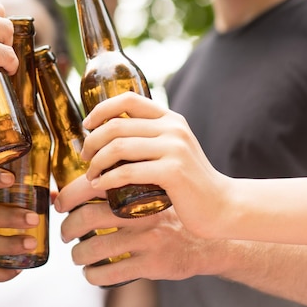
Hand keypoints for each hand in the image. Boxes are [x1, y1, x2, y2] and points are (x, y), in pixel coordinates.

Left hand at [57, 91, 229, 239]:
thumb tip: (108, 135)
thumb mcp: (173, 150)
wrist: (221, 206)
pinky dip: (108, 179)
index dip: (101, 110)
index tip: (86, 127)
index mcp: (170, 119)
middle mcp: (173, 128)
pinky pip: (128, 171)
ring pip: (118, 147)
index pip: (128, 100)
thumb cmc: (189, 182)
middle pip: (116, 125)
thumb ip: (150, 138)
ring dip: (96, 162)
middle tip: (85, 159)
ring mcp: (174, 148)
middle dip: (92, 142)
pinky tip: (100, 186)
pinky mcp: (173, 172)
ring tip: (90, 176)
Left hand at [60, 198, 230, 285]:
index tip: (60, 203)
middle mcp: (142, 212)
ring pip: (95, 248)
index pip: (93, 186)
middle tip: (65, 232)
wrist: (210, 239)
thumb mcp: (152, 190)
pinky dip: (93, 275)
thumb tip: (79, 183)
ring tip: (77, 255)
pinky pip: (111, 273)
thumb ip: (122, 184)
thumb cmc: (173, 214)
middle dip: (67, 227)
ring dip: (77, 254)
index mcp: (140, 188)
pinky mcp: (152, 264)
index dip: (69, 195)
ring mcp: (148, 239)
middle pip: (87, 217)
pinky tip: (92, 272)